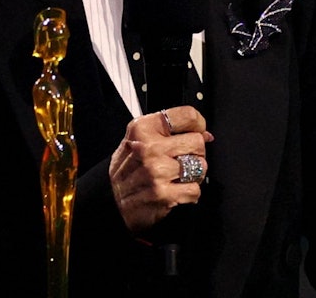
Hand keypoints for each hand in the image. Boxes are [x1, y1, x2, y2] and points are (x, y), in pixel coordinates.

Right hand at [108, 106, 214, 233]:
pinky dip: (190, 193)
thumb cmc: (127, 169)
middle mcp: (149, 147)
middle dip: (195, 153)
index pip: (187, 115)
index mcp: (143, 128)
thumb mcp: (139, 140)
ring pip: (200, 166)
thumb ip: (168, 133)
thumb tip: (205, 134)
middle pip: (198, 142)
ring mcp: (156, 171)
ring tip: (177, 177)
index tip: (196, 131)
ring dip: (193, 174)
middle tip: (182, 159)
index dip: (198, 124)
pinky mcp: (163, 194)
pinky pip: (195, 189)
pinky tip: (176, 191)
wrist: (110, 201)